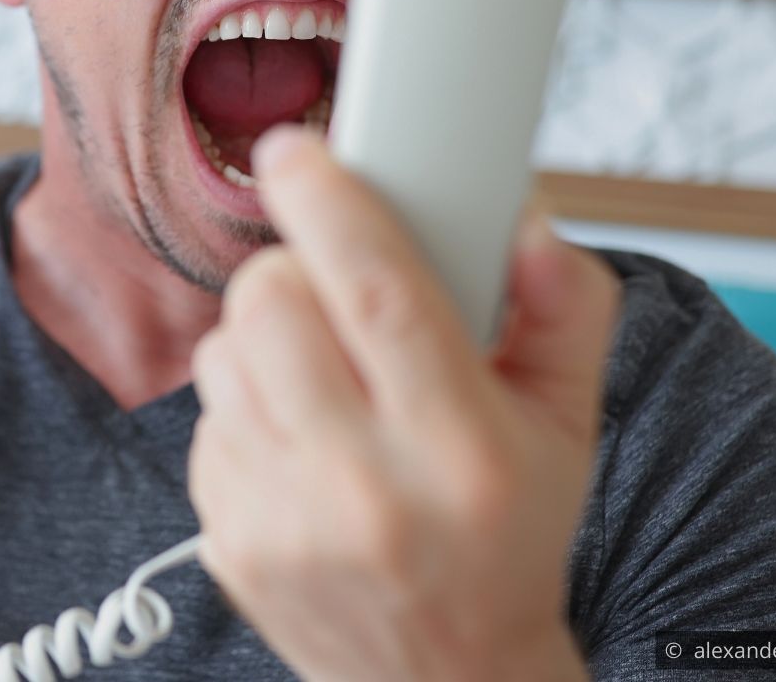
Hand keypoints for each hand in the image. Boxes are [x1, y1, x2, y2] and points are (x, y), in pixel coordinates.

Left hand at [187, 126, 618, 681]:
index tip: (296, 147)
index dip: (329, 201)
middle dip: (292, 266)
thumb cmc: (510, 536)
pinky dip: (244, 407)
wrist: (446, 681)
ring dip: (264, 339)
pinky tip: (300, 441)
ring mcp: (284, 519)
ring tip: (324, 378)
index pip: (375, 291)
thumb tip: (524, 220)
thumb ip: (564, 309)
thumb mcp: (571, 425)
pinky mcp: (228, 541)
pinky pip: (205, 419)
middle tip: (329, 287)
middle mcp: (365, 486)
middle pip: (272, 304)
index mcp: (462, 446)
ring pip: (224, 352)